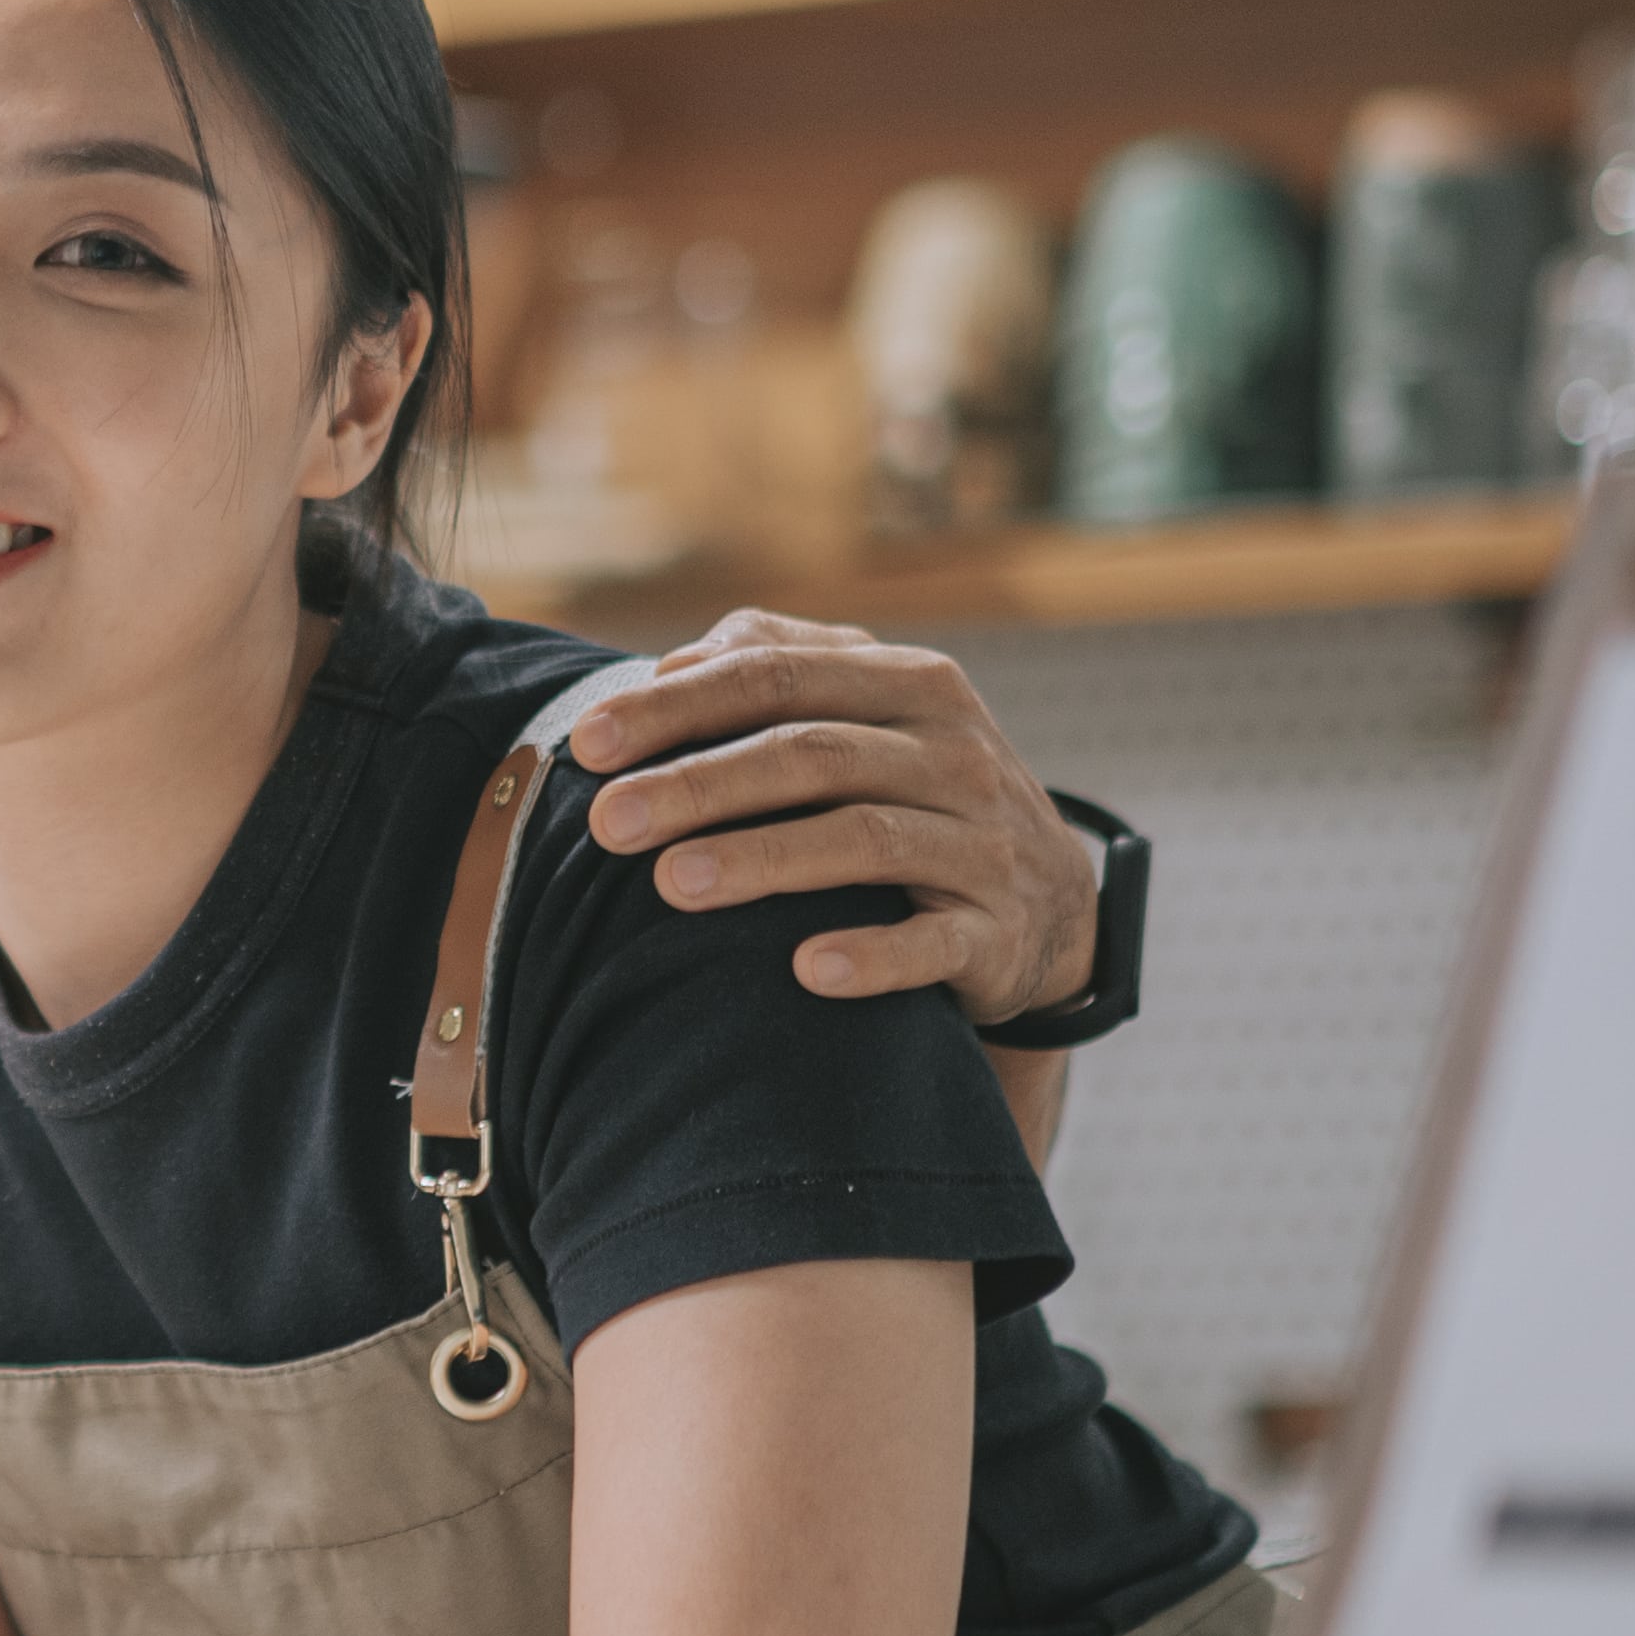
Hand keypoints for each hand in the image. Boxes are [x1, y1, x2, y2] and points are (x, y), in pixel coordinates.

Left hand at [566, 612, 1093, 1022]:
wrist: (1047, 899)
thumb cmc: (914, 791)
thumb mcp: (865, 714)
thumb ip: (775, 670)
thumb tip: (667, 665)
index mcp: (909, 683)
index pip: (776, 675)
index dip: (676, 706)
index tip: (587, 743)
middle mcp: (953, 751)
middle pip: (811, 753)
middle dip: (698, 784)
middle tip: (606, 823)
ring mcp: (982, 841)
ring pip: (865, 840)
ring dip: (762, 860)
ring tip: (671, 884)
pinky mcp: (999, 931)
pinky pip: (934, 943)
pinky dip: (871, 956)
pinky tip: (803, 970)